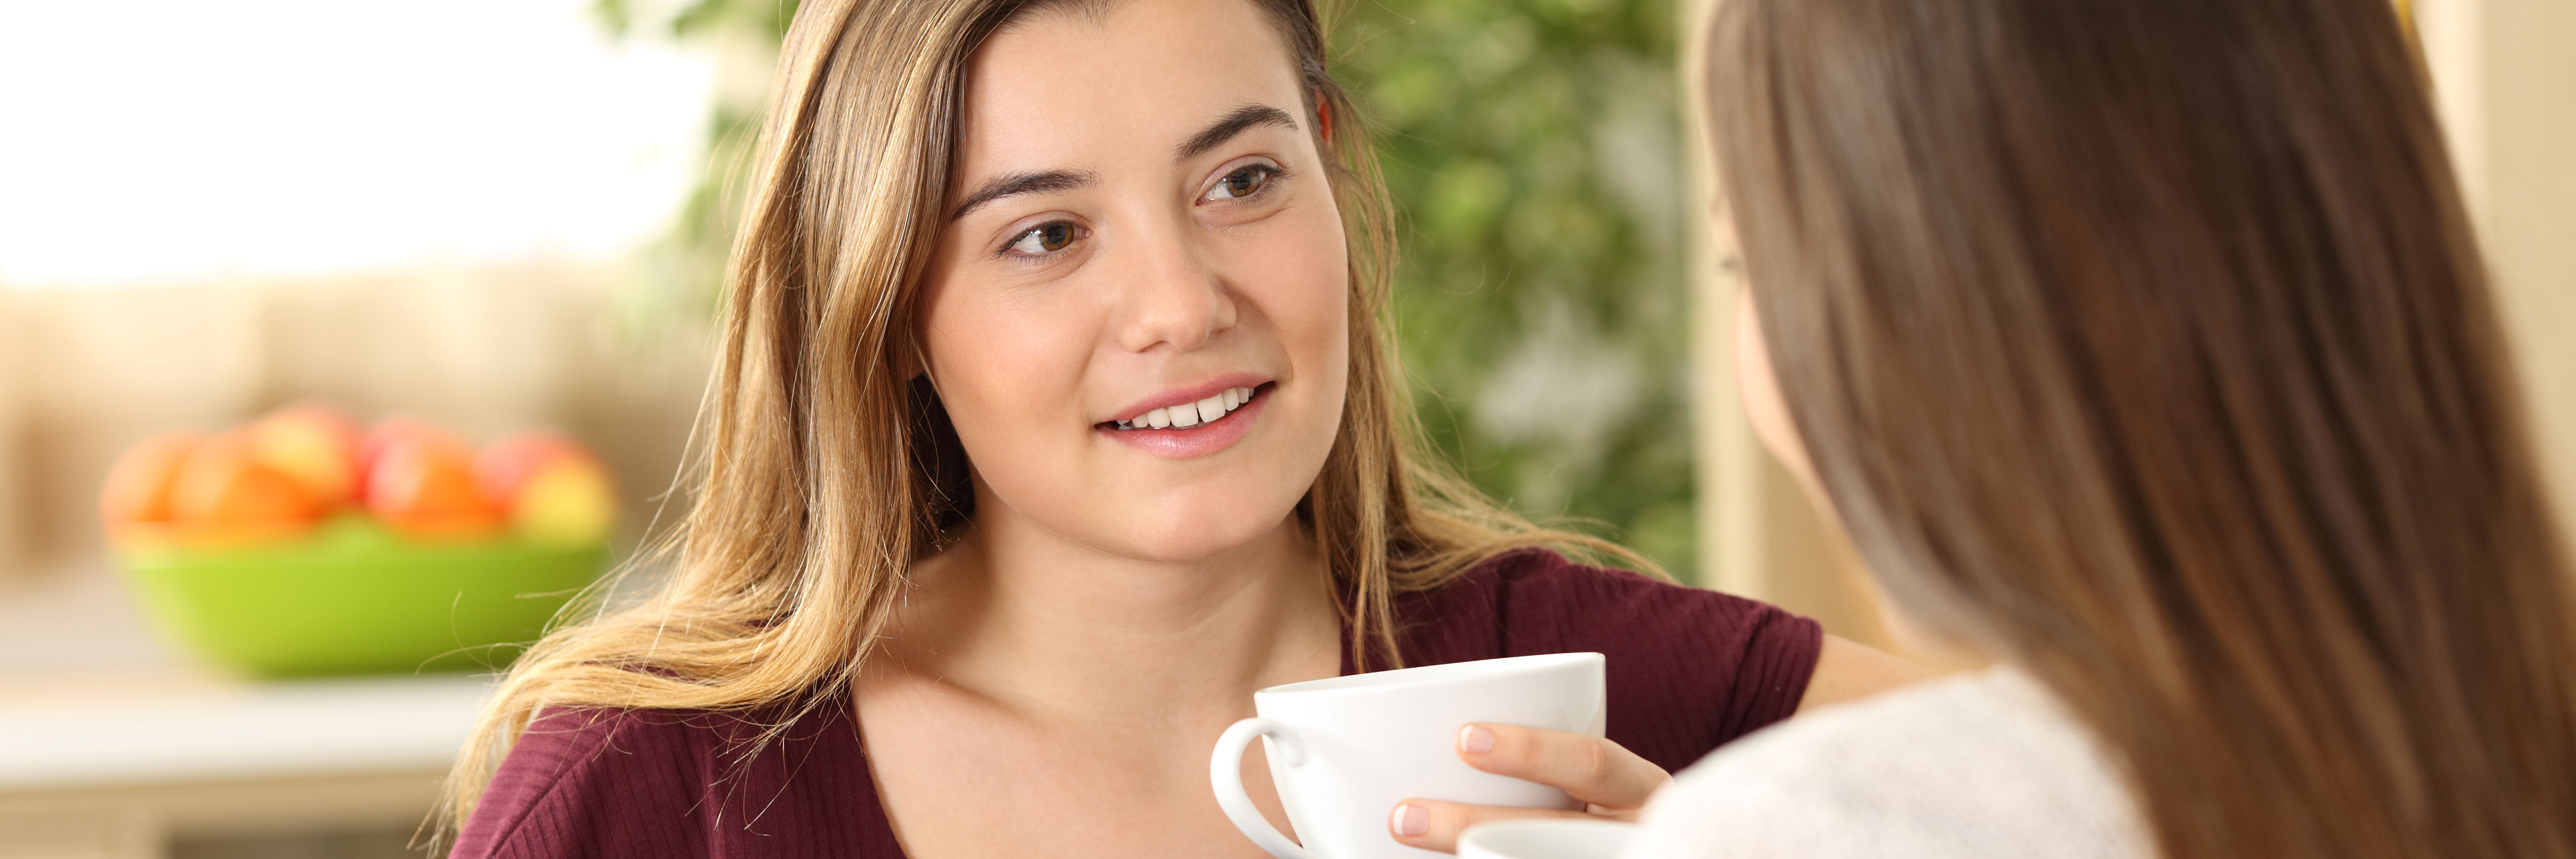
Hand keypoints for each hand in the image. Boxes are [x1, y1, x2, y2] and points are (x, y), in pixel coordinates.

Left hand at [1386, 723, 1671, 853]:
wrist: (1649, 849)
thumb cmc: (1600, 810)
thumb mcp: (1596, 785)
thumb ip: (1541, 767)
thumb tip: (1433, 748)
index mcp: (1640, 788)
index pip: (1592, 762)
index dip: (1531, 751)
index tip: (1463, 739)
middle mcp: (1633, 833)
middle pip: (1551, 832)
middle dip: (1469, 826)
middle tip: (1403, 816)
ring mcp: (1617, 858)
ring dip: (1471, 856)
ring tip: (1408, 842)